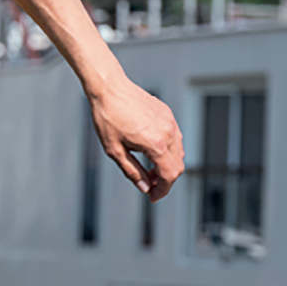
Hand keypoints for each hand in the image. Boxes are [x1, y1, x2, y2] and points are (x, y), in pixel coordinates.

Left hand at [90, 81, 183, 201]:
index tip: (153, 197)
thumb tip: (144, 188)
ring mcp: (170, 122)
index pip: (169, 175)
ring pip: (179, 153)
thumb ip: (132, 171)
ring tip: (147, 169)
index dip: (162, 191)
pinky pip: (175, 138)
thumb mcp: (114, 150)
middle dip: (165, 180)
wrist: (109, 88)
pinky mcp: (168, 114)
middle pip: (178, 167)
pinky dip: (168, 151)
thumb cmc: (107, 117)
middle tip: (149, 186)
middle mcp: (168, 133)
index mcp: (155, 144)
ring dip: (167, 165)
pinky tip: (150, 151)